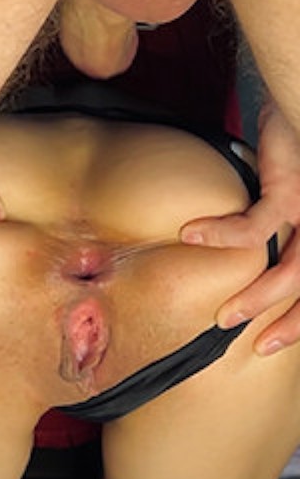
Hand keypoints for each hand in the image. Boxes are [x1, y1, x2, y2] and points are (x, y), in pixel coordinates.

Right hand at [180, 99, 299, 355]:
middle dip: (288, 322)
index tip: (273, 342)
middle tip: (257, 345)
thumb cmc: (296, 133)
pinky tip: (190, 235)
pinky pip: (254, 226)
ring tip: (225, 316)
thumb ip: (280, 214)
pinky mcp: (291, 186)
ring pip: (292, 270)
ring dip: (257, 298)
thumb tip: (243, 241)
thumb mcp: (291, 184)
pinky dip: (220, 235)